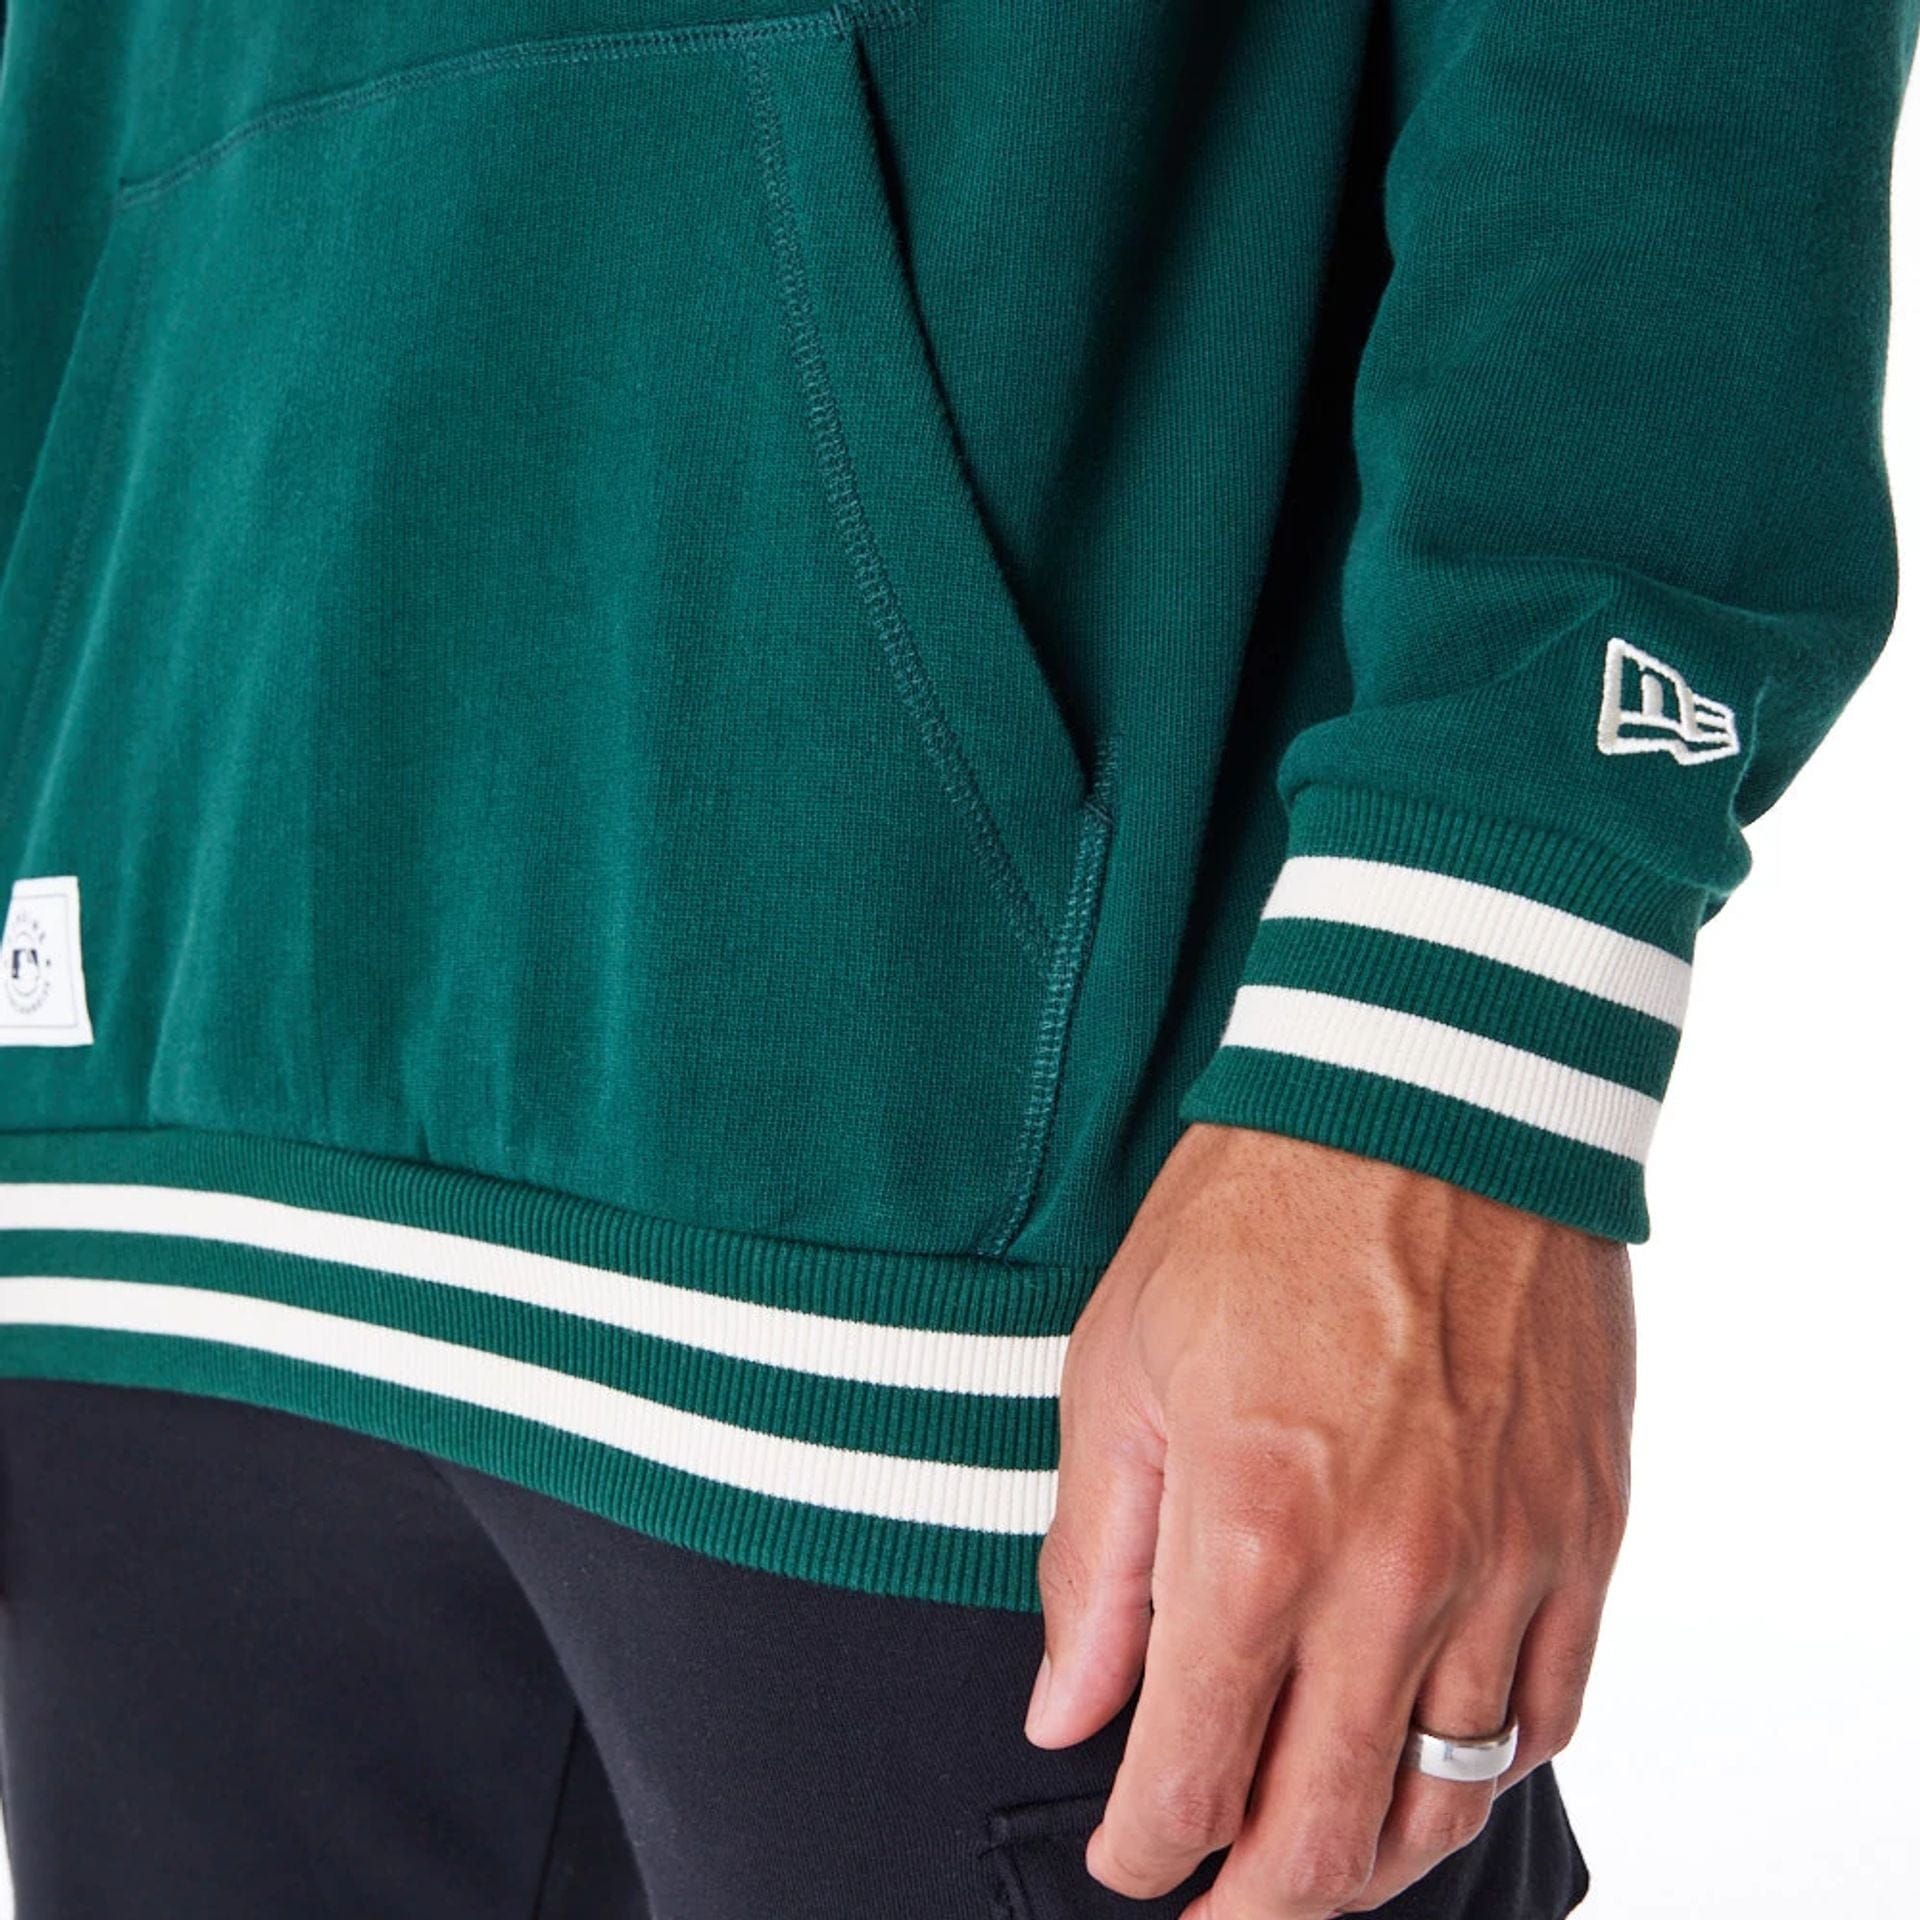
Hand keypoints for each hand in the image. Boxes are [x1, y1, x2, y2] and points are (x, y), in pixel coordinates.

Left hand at [1026, 1123, 1633, 1916]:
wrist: (1426, 1101)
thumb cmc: (1255, 1215)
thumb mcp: (1120, 1371)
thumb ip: (1094, 1565)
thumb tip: (1067, 1712)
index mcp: (1254, 1532)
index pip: (1192, 1776)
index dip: (1144, 1848)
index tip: (1123, 1852)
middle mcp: (1393, 1573)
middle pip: (1324, 1831)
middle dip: (1251, 1903)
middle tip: (1210, 1913)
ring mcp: (1506, 1559)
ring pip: (1444, 1796)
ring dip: (1368, 1857)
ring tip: (1314, 1863)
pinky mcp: (1582, 1529)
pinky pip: (1549, 1711)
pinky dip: (1480, 1769)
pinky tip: (1429, 1762)